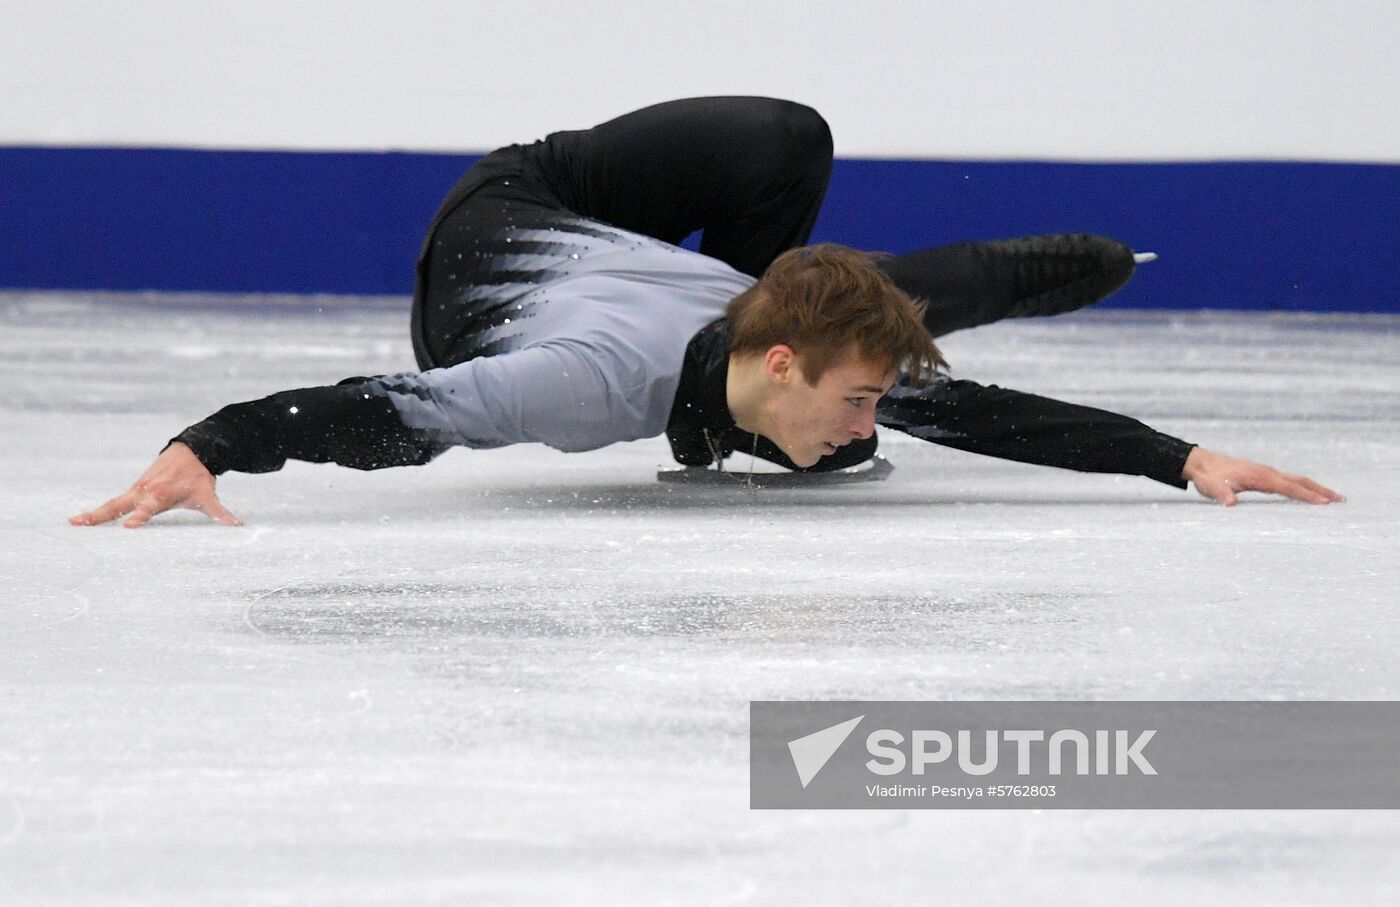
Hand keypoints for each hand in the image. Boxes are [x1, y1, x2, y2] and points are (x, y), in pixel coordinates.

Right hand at [69, 442, 241, 527]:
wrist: (191, 452)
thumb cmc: (198, 478)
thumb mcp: (208, 496)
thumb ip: (220, 512)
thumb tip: (237, 525)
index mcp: (160, 495)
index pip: (147, 510)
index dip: (139, 517)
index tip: (129, 526)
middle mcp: (144, 492)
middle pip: (119, 506)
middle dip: (102, 515)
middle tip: (83, 523)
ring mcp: (136, 490)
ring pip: (112, 504)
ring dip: (93, 514)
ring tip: (73, 523)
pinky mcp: (134, 489)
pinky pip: (114, 502)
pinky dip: (99, 511)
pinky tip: (83, 520)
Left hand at [1181, 446, 1344, 506]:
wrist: (1201, 463)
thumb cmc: (1209, 477)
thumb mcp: (1213, 488)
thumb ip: (1223, 496)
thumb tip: (1230, 504)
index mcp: (1260, 476)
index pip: (1289, 487)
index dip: (1307, 496)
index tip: (1325, 503)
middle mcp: (1267, 472)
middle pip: (1300, 481)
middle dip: (1321, 490)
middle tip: (1342, 500)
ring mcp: (1266, 472)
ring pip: (1296, 480)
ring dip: (1315, 488)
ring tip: (1333, 498)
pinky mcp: (1263, 475)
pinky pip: (1288, 482)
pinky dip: (1302, 487)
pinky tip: (1307, 495)